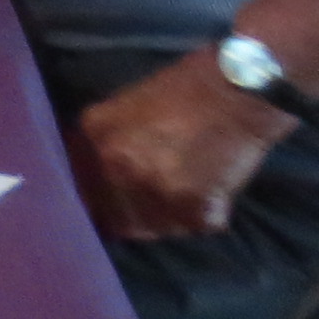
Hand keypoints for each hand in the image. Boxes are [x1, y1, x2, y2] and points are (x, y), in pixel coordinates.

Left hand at [73, 51, 290, 238]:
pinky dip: (200, 216)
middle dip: (134, 215)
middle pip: (117, 218)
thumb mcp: (122, 106)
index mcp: (95, 137)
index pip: (82, 190)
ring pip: (154, 229)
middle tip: (155, 203)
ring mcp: (156, 191)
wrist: (236, 89)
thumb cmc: (183, 90)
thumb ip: (101, 141)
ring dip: (167, 219)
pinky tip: (209, 190)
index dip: (99, 201)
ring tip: (185, 192)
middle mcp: (118, 167)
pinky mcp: (196, 209)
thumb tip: (90, 175)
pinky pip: (192, 227)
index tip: (112, 205)